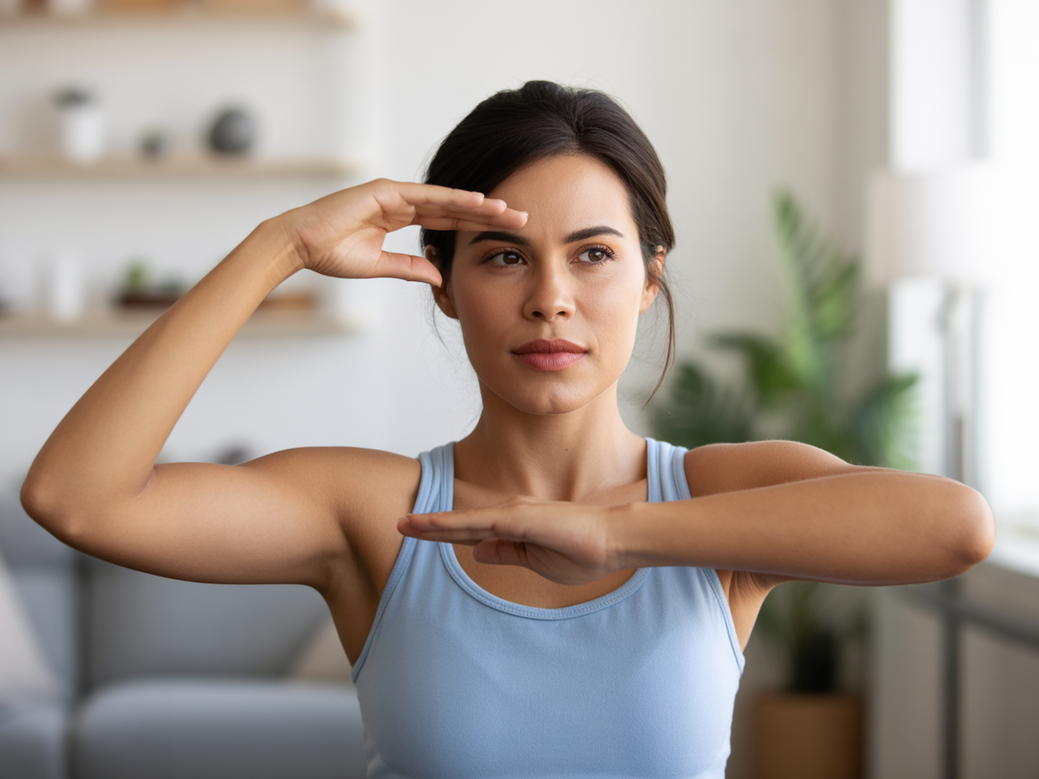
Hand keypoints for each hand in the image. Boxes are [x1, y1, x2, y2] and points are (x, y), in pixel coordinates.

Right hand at [280, 179, 526, 284]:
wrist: (300, 243)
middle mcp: (402, 202)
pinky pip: (427, 197)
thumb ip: (408, 268)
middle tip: (521, 218)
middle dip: (488, 215)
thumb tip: (437, 275)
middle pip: (455, 209)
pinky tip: (478, 204)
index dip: (476, 226)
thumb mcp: (378, 266)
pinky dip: (453, 199)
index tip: (505, 233)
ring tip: (508, 211)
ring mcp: (394, 194)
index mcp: (400, 217)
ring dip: (479, 206)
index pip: (448, 222)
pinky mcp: (386, 192)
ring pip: (446, 200)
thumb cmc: (331, 253)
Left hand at [397, 496, 624, 585]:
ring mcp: (512, 514)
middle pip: (461, 523)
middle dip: (430, 526)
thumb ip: (507, 553)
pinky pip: (475, 522)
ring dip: (432, 523)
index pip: (472, 532)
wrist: (613, 542)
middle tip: (399, 525)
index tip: (419, 534)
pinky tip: (428, 526)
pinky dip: (449, 523)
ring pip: (463, 520)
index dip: (444, 533)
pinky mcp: (516, 517)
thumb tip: (477, 552)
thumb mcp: (536, 559)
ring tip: (403, 524)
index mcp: (515, 528)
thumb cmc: (583, 552)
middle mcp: (509, 515)